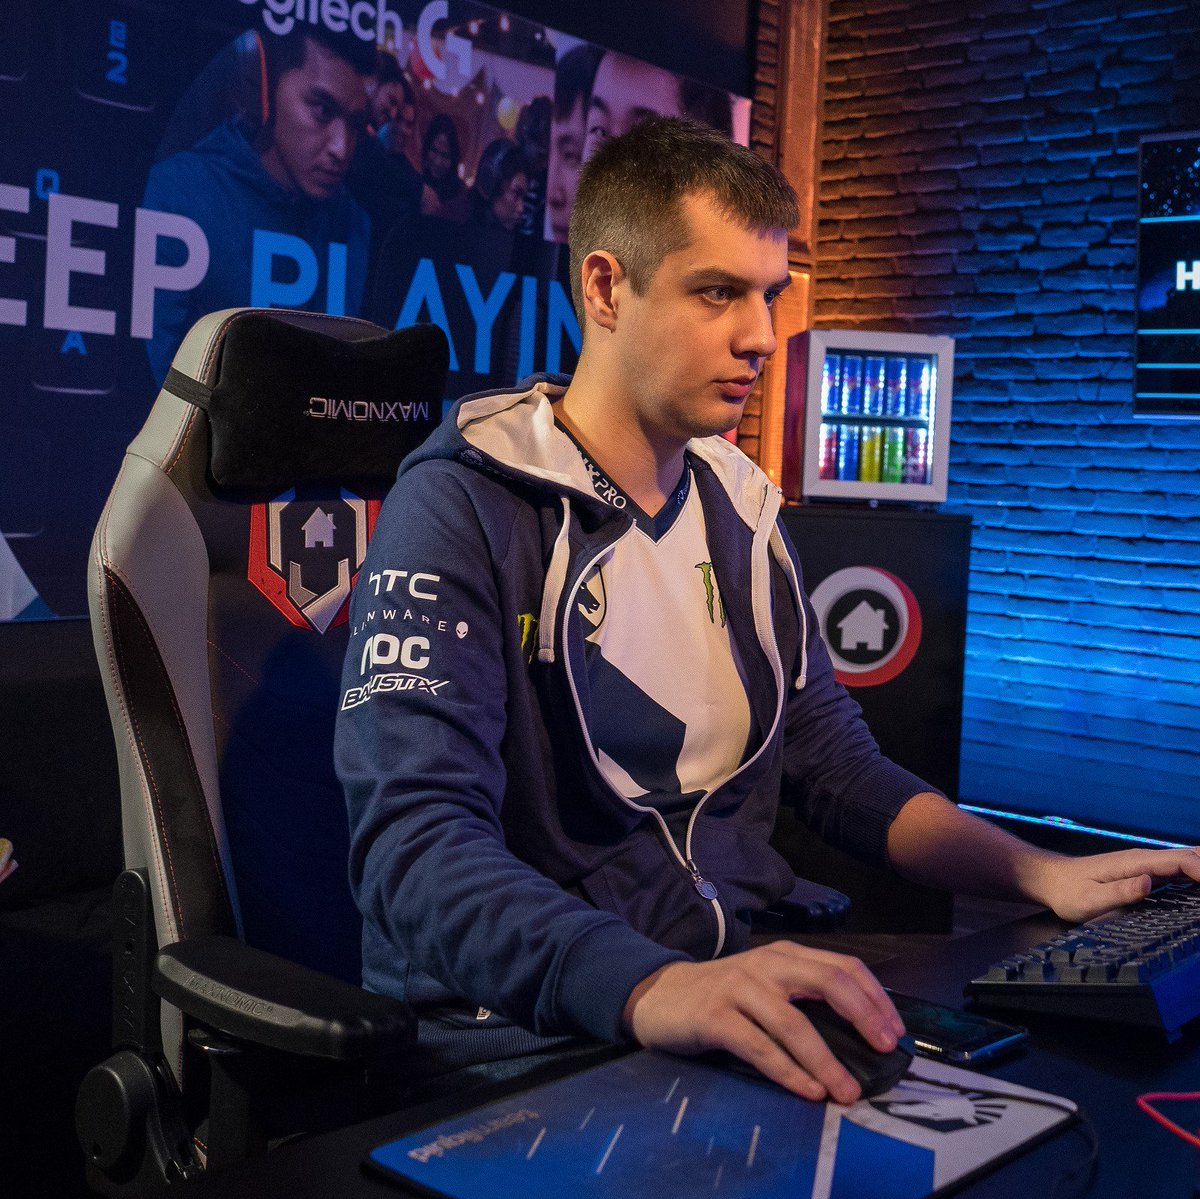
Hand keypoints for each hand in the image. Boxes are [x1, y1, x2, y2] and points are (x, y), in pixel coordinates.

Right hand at [622, 940, 903, 1103]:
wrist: (658, 994)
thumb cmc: (721, 995)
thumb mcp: (766, 984)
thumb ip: (803, 996)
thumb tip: (860, 1034)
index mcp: (785, 955)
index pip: (843, 966)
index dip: (875, 997)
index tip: (895, 1031)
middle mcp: (766, 965)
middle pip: (827, 982)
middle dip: (863, 1016)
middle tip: (885, 1050)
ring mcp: (739, 988)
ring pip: (793, 1022)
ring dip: (826, 1060)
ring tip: (847, 1090)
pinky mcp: (715, 1016)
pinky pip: (759, 1046)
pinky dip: (788, 1071)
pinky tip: (808, 1090)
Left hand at [1030, 846, 1199, 923]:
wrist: (1051, 880)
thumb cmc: (1068, 891)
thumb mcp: (1090, 899)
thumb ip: (1119, 892)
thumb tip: (1148, 882)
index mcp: (1135, 863)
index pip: (1181, 861)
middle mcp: (1143, 859)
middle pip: (1189, 857)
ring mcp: (1144, 864)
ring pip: (1185, 860)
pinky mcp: (1143, 872)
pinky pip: (1177, 869)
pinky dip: (1195, 873)